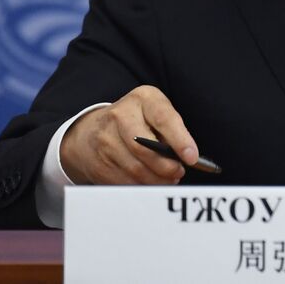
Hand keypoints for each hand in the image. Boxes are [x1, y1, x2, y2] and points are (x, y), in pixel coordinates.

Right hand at [60, 85, 198, 184]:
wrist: (92, 129)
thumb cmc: (136, 120)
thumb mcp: (154, 112)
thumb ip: (171, 130)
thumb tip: (187, 157)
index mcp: (142, 98)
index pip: (163, 119)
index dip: (180, 140)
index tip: (192, 157)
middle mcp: (121, 115)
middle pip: (145, 148)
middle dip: (167, 166)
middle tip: (179, 172)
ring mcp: (105, 139)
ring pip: (135, 168)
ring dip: (156, 180)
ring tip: (168, 180)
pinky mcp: (98, 162)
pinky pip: (124, 181)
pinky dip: (141, 186)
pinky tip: (150, 183)